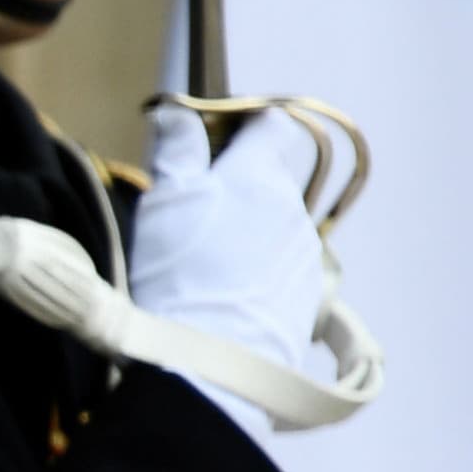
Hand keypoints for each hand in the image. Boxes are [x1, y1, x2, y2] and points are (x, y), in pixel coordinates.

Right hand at [129, 102, 327, 437]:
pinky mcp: (307, 300)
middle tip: (193, 220)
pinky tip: (225, 302)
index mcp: (258, 175)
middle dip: (238, 192)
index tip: (222, 135)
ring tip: (206, 271)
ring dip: (249, 239)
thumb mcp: (165, 202)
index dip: (247, 124)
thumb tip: (177, 110)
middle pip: (268, 184)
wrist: (212, 361)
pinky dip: (258, 279)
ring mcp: (305, 257)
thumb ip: (177, 151)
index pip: (269, 126)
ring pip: (276, 231)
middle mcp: (291, 209)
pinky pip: (282, 275)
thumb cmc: (180, 272)